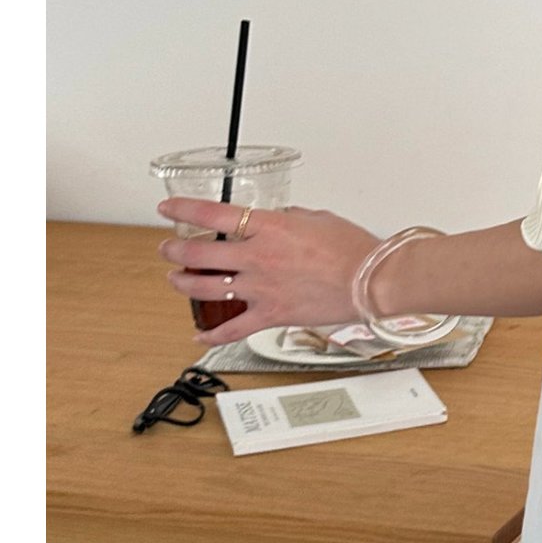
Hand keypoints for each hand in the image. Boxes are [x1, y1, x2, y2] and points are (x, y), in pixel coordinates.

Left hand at [156, 199, 381, 347]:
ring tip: (176, 278)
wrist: (372, 281)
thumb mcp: (318, 218)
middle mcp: (258, 257)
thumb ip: (288, 218)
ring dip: (183, 283)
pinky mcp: (271, 315)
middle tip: (169, 247)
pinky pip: (232, 329)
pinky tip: (200, 335)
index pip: (212, 214)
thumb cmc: (354, 249)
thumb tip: (276, 219)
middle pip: (198, 253)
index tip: (169, 207)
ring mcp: (261, 289)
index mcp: (270, 227)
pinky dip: (212, 334)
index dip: (183, 209)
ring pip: (205, 288)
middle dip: (175, 249)